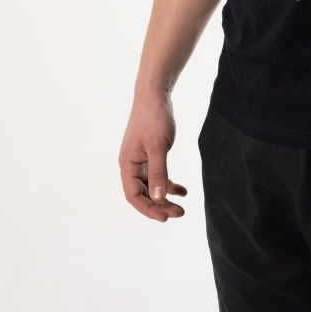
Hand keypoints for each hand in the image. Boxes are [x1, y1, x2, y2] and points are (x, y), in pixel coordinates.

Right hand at [118, 92, 187, 222]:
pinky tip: (183, 190)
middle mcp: (131, 165)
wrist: (154, 94)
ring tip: (181, 207)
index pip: (133, 196)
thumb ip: (159, 173)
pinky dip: (169, 183)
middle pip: (143, 194)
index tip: (165, 217)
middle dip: (160, 206)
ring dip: (165, 197)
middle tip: (179, 213)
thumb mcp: (158, 146)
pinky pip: (158, 175)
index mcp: (127, 164)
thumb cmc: (154, 118)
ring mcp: (140, 160)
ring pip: (151, 186)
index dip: (148, 209)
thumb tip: (159, 198)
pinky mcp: (150, 154)